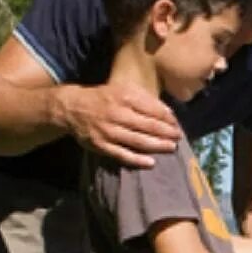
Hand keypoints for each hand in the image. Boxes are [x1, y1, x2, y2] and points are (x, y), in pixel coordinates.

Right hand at [57, 81, 179, 165]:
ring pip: (138, 141)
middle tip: (179, 137)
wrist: (73, 108)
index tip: (177, 124)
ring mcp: (109, 131)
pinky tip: (151, 163)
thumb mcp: (122, 89)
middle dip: (167, 133)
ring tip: (171, 148)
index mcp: (124, 97)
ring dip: (158, 146)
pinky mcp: (101, 145)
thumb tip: (168, 112)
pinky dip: (138, 160)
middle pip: (148, 126)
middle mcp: (117, 114)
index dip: (168, 118)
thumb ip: (144, 99)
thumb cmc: (103, 98)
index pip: (152, 109)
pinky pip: (122, 154)